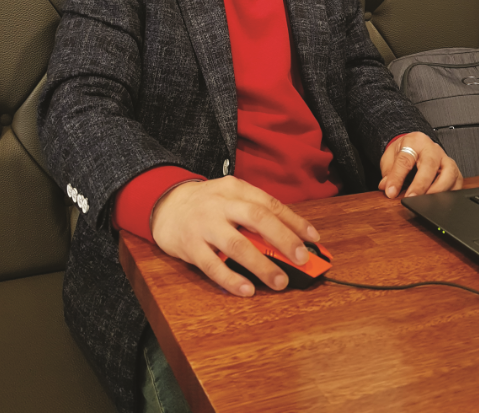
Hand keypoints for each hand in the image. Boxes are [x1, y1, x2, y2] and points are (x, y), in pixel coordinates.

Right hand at [151, 176, 320, 296]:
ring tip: (280, 281)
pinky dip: (231, 279)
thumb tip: (289, 240)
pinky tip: (247, 289)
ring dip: (261, 265)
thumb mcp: (229, 197)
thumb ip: (254, 213)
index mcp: (235, 189)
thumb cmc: (206, 204)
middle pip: (257, 218)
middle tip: (303, 259)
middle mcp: (221, 203)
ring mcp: (204, 224)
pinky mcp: (189, 245)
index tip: (313, 238)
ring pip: (236, 244)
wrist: (164, 204)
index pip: (270, 203)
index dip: (294, 221)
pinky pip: (212, 265)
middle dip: (284, 239)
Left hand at [378, 132, 462, 198]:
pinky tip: (440, 201)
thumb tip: (387, 187)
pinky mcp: (455, 171)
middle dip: (420, 184)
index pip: (405, 159)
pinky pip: (457, 183)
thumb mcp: (390, 157)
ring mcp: (446, 159)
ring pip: (449, 173)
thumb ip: (388, 172)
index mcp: (414, 142)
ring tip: (426, 202)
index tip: (391, 192)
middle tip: (411, 198)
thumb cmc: (403, 151)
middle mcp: (433, 149)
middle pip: (430, 165)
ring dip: (438, 190)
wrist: (415, 146)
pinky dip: (450, 193)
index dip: (397, 177)